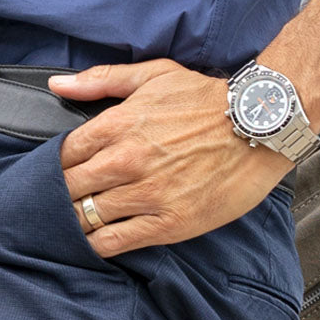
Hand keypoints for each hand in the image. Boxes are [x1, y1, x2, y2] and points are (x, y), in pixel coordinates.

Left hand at [48, 59, 289, 256]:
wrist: (261, 127)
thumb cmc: (210, 101)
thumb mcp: (156, 75)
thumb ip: (102, 79)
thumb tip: (57, 84)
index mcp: (118, 124)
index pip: (63, 154)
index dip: (58, 165)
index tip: (66, 171)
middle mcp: (127, 160)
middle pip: (69, 188)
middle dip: (63, 194)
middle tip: (70, 199)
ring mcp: (148, 194)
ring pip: (86, 217)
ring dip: (79, 220)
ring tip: (84, 220)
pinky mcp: (170, 223)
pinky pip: (114, 242)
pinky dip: (98, 244)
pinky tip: (101, 239)